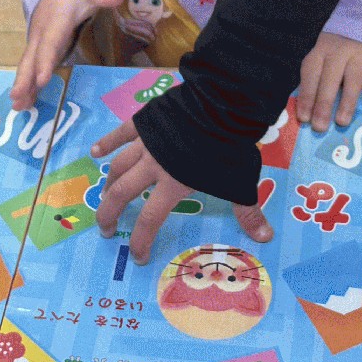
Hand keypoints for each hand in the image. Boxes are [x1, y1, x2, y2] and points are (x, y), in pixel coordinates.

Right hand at [12, 0, 124, 107]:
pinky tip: (25, 103)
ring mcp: (37, 44)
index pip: (50, 44)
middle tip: (17, 98)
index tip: (42, 80)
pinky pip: (30, 69)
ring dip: (22, 86)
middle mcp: (41, 36)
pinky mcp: (37, 51)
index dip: (45, 62)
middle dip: (25, 79)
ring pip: (27, 66)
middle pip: (32, 59)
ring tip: (18, 107)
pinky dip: (26, 86)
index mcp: (55, 23)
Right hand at [92, 119, 271, 264]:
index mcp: (173, 184)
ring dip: (109, 183)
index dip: (141, 241)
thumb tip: (265, 238)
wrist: (221, 104)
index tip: (137, 256)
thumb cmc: (230, 147)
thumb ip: (248, 212)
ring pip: (118, 166)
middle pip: (122, 194)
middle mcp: (153, 166)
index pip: (150, 220)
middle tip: (105, 229)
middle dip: (109, 213)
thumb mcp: (241, 183)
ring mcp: (146, 142)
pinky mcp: (144, 120)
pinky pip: (120, 133)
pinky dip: (107, 143)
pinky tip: (95, 152)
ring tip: (105, 195)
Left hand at [294, 31, 361, 130]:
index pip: (311, 74)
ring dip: (347, 101)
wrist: (359, 32)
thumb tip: (307, 115)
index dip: (307, 96)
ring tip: (342, 121)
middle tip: (320, 126)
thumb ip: (315, 84)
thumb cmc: (334, 58)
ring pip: (353, 77)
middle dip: (324, 104)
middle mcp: (338, 51)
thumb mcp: (320, 63)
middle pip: (330, 78)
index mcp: (319, 52)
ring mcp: (359, 53)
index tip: (304, 118)